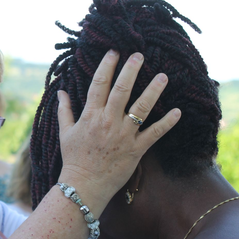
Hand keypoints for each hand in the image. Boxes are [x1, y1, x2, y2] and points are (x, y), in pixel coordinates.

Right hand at [57, 50, 180, 211]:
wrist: (83, 186)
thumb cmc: (73, 159)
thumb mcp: (65, 133)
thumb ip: (64, 111)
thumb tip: (60, 92)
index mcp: (90, 115)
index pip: (99, 84)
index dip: (107, 66)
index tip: (114, 52)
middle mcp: (108, 121)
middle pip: (121, 90)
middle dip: (131, 70)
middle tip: (139, 55)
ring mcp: (123, 135)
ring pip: (141, 108)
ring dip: (153, 90)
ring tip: (163, 76)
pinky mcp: (136, 149)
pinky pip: (154, 133)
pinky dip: (167, 122)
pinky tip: (177, 111)